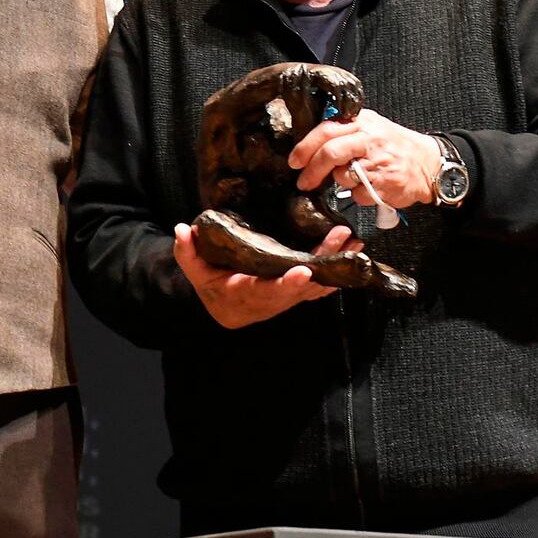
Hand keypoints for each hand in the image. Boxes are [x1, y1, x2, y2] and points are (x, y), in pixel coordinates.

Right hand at [173, 222, 361, 328]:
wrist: (226, 308)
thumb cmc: (211, 285)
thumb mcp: (195, 269)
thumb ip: (188, 252)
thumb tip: (183, 229)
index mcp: (247, 293)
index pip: (269, 291)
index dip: (287, 284)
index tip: (303, 273)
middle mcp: (273, 299)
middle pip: (303, 286)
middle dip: (323, 264)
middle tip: (340, 241)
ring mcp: (289, 297)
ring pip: (318, 284)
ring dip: (337, 265)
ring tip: (355, 242)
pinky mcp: (298, 291)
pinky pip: (321, 283)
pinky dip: (338, 270)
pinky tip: (353, 251)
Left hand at [288, 108, 440, 209]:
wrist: (429, 163)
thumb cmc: (393, 145)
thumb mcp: (370, 126)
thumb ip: (343, 129)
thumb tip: (310, 141)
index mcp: (362, 122)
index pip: (326, 130)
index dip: (305, 147)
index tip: (294, 161)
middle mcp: (370, 139)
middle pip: (330, 153)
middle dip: (312, 171)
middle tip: (303, 182)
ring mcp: (379, 162)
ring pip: (342, 176)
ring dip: (340, 182)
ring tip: (353, 178)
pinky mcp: (385, 184)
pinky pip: (358, 194)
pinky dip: (358, 194)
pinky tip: (369, 186)